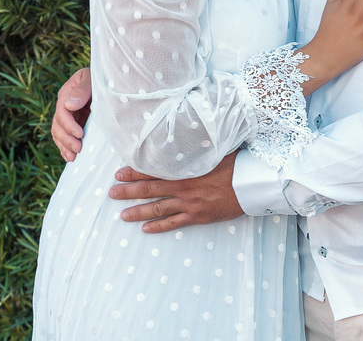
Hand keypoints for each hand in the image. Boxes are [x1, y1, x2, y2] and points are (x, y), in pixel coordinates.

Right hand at [51, 67, 92, 160]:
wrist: (109, 80)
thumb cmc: (101, 77)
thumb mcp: (91, 78)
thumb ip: (82, 90)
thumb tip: (70, 106)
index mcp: (67, 93)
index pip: (62, 111)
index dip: (68, 125)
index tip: (79, 134)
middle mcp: (65, 105)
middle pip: (57, 125)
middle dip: (66, 139)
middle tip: (78, 149)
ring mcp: (69, 115)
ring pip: (58, 133)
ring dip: (64, 146)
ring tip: (72, 157)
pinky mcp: (75, 123)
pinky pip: (65, 136)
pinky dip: (65, 147)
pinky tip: (69, 156)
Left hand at [109, 152, 243, 232]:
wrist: (251, 184)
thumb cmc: (235, 163)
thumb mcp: (215, 149)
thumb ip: (197, 147)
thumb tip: (186, 134)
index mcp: (185, 169)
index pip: (153, 170)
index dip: (134, 172)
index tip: (119, 172)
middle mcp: (183, 187)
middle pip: (149, 190)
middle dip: (128, 191)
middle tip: (112, 193)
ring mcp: (189, 203)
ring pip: (157, 209)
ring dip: (138, 211)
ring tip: (122, 215)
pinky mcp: (198, 216)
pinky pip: (173, 223)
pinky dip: (158, 226)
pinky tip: (145, 228)